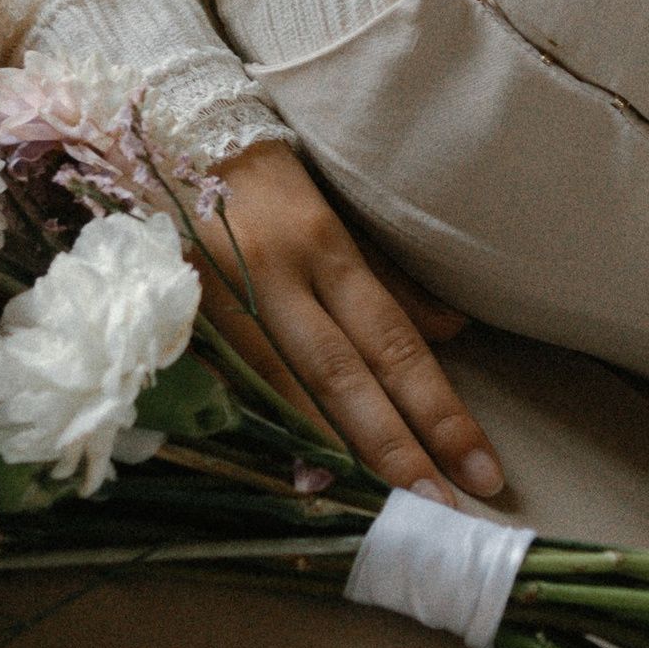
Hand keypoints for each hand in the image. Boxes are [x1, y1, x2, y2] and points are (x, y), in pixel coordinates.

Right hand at [197, 141, 503, 500]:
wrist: (168, 137)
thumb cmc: (268, 183)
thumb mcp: (336, 216)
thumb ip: (391, 280)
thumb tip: (451, 332)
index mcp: (326, 246)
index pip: (394, 342)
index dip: (439, 409)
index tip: (479, 468)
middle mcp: (277, 275)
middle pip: (343, 375)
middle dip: (393, 447)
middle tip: (437, 508)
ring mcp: (220, 297)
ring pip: (281, 388)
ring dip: (329, 455)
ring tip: (374, 511)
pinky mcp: (177, 315)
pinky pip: (227, 383)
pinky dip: (260, 430)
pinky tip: (290, 476)